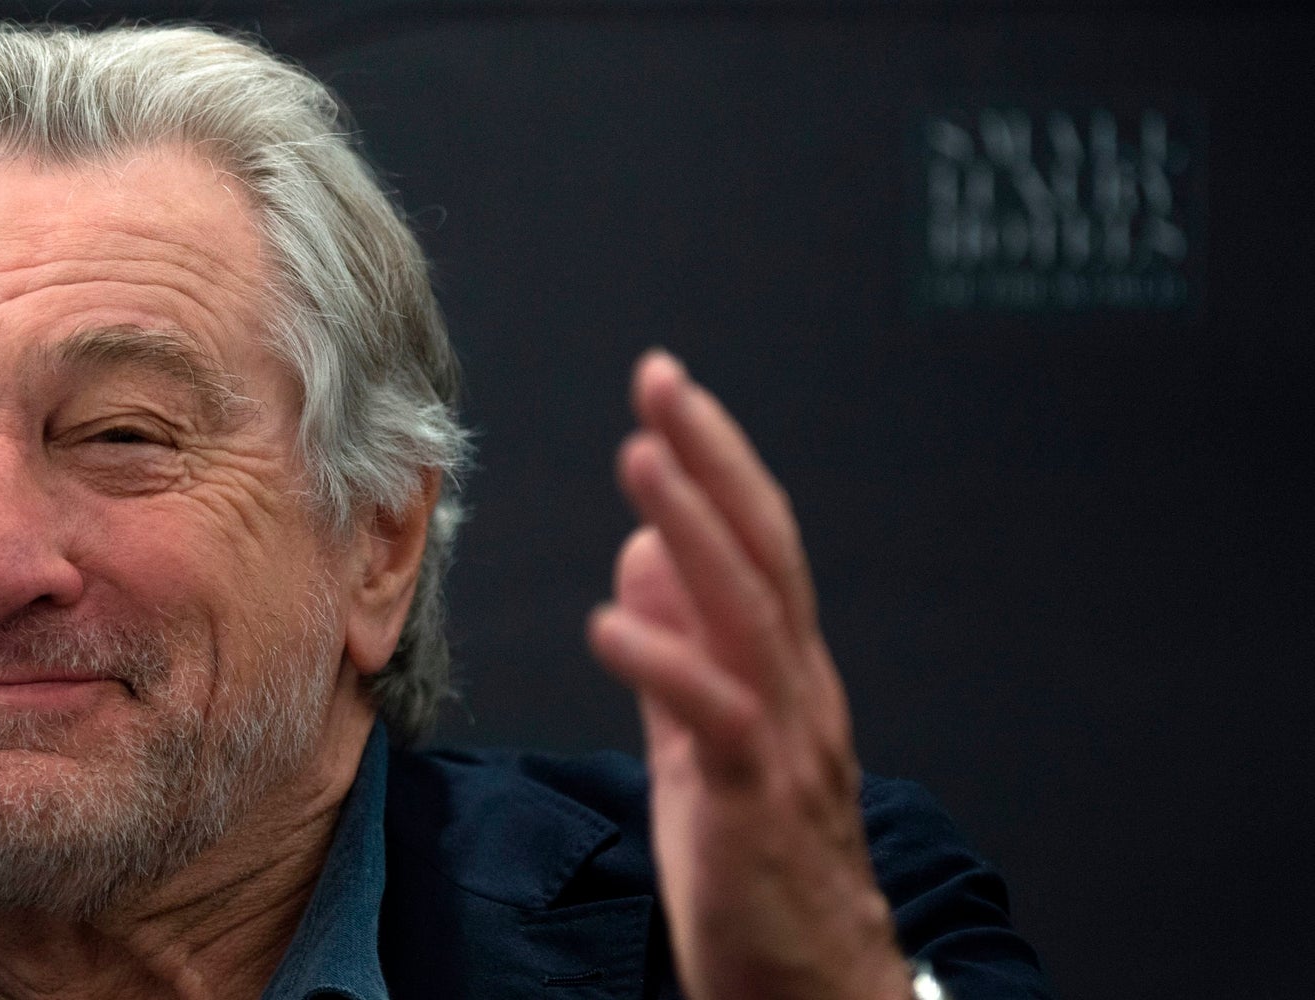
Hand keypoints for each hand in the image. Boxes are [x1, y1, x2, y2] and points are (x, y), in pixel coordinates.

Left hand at [587, 351, 910, 999]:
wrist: (814, 985)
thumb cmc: (761, 865)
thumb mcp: (707, 740)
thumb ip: (679, 650)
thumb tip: (641, 554)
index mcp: (784, 671)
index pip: (758, 543)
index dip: (715, 462)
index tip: (667, 390)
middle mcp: (799, 691)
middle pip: (764, 552)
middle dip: (712, 459)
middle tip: (662, 380)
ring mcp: (785, 746)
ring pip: (750, 616)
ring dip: (696, 531)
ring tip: (643, 457)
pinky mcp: (757, 808)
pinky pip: (716, 723)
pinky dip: (666, 664)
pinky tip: (610, 624)